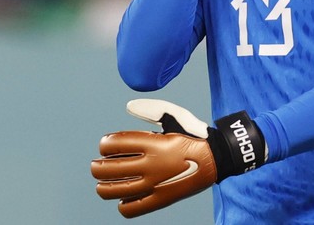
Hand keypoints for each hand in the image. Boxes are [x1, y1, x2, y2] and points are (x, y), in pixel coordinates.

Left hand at [91, 99, 264, 218]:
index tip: (106, 146)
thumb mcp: (175, 114)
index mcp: (153, 142)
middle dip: (96, 166)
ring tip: (102, 183)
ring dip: (102, 187)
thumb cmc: (193, 134)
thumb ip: (151, 108)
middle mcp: (151, 164)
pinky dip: (122, 203)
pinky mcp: (161, 200)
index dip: (104, 144)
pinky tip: (124, 196)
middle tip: (97, 165)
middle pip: (107, 169)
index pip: (113, 144)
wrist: (217, 158)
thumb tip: (129, 106)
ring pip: (114, 190)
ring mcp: (155, 184)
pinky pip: (131, 208)